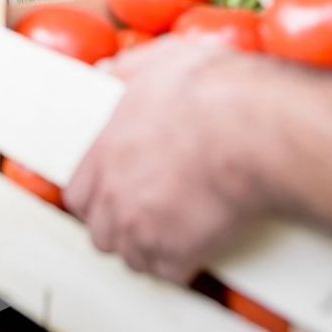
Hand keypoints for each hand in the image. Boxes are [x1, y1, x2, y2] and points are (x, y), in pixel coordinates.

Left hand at [64, 37, 285, 283]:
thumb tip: (109, 70)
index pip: (77, 191)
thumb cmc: (212, 91)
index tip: (113, 195)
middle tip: (145, 218)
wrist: (253, 128)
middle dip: (119, 227)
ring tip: (172, 235)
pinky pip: (169, 272)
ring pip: (131, 256)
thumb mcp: (160, 60)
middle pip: (99, 230)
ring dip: (148, 249)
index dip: (97, 196)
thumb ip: (126, 71)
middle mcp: (113, 191)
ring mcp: (141, 226)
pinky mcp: (175, 251)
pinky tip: (198, 247)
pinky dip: (182, 264)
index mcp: (103, 148)